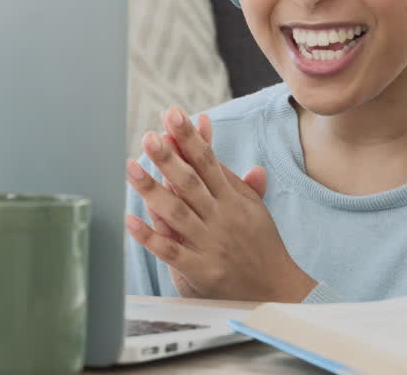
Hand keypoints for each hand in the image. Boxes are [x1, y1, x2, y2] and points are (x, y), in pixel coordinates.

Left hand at [126, 107, 316, 301]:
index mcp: (233, 199)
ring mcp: (210, 243)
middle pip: (191, 182)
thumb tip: (248, 162)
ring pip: (177, 212)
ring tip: (130, 167)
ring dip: (152, 189)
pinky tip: (130, 221)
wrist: (276, 290)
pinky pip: (171, 252)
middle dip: (169, 157)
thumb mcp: (256, 210)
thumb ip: (243, 185)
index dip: (190, 137)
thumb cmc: (261, 246)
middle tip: (149, 135)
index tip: (173, 115)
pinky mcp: (201, 270)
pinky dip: (150, 236)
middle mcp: (221, 217)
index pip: (208, 162)